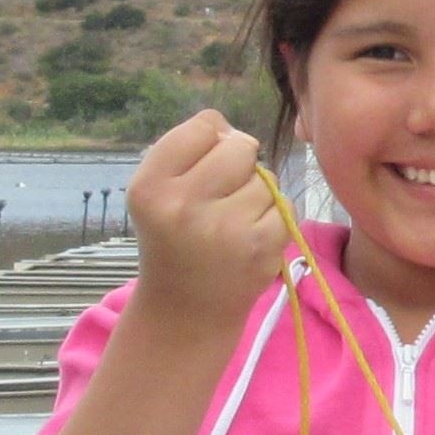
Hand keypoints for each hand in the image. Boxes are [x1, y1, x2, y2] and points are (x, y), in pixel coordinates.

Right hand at [127, 110, 287, 337]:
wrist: (187, 308)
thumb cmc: (174, 238)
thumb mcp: (158, 192)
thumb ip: (187, 150)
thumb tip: (229, 127)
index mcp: (151, 185)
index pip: (202, 126)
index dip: (211, 139)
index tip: (202, 165)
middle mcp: (183, 205)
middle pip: (241, 146)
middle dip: (240, 162)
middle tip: (223, 192)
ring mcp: (225, 228)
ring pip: (265, 178)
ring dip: (256, 193)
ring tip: (232, 221)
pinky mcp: (260, 247)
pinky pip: (284, 206)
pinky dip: (273, 218)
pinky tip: (250, 237)